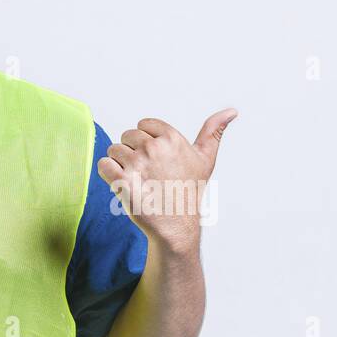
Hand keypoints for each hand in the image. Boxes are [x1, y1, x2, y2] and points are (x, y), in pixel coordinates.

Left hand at [97, 107, 236, 249]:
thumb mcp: (205, 159)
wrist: (176, 225)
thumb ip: (213, 131)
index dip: (146, 141)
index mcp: (172, 138)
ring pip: (114, 150)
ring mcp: (137, 165)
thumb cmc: (189, 191)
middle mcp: (154, 148)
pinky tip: (122, 183)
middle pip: (127, 136)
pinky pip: (104, 164)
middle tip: (147, 173)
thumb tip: (232, 111)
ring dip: (120, 164)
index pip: (143, 125)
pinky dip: (108, 173)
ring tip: (137, 179)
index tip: (156, 159)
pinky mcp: (122, 182)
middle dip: (133, 152)